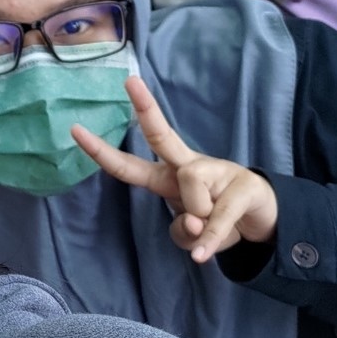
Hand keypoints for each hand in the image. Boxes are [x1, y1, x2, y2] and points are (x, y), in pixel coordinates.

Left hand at [73, 75, 278, 262]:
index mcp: (166, 177)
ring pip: (191, 189)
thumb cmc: (215, 218)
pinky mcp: (243, 185)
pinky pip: (218, 217)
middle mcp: (187, 166)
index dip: (102, 152)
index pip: (129, 165)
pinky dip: (209, 240)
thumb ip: (184, 233)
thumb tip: (193, 222)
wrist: (262, 217)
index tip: (75, 130)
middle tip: (130, 81)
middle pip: (161, 136)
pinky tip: (203, 256)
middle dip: (146, 109)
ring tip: (212, 230)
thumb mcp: (191, 235)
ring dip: (199, 223)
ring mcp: (216, 171)